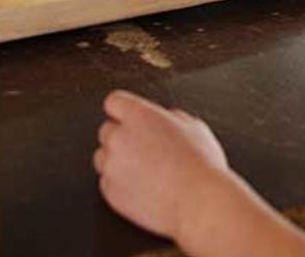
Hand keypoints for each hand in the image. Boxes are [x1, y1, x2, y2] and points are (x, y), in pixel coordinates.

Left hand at [93, 90, 232, 240]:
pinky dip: (120, 185)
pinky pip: (107, 183)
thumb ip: (173, 117)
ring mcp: (112, 165)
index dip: (123, 111)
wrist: (198, 203)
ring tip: (145, 172)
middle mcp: (119, 137)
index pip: (114, 102)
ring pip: (103, 157)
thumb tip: (168, 119)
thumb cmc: (201, 166)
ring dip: (118, 162)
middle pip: (107, 130)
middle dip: (122, 138)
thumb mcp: (195, 127)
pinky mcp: (110, 191)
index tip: (129, 118)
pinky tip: (143, 188)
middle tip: (144, 150)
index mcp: (139, 115)